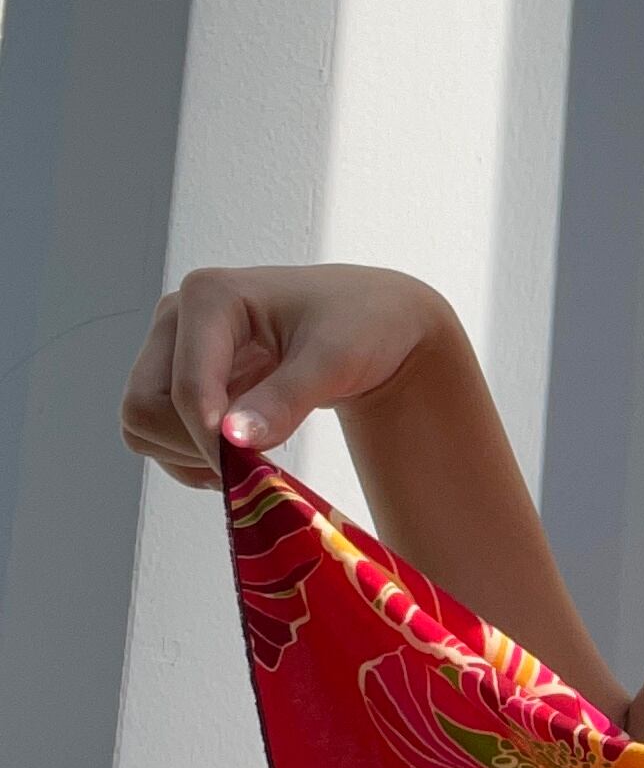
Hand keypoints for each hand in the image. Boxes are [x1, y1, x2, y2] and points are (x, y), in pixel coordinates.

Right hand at [119, 262, 457, 490]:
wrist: (376, 325)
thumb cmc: (362, 326)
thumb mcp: (334, 360)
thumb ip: (285, 400)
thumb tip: (231, 440)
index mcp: (209, 297)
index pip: (184, 390)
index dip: (210, 440)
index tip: (253, 471)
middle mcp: (177, 319)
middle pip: (144, 408)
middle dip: (193, 448)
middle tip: (254, 465)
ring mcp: (175, 350)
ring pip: (143, 426)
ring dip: (191, 456)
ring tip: (254, 457)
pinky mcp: (182, 379)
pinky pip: (160, 437)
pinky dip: (193, 459)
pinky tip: (241, 455)